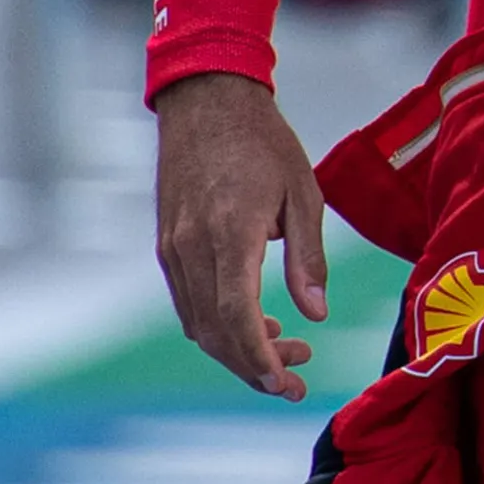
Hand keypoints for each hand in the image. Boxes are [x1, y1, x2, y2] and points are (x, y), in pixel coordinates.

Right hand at [154, 71, 329, 401]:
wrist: (207, 101)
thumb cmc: (264, 142)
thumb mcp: (304, 193)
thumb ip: (309, 257)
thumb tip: (316, 314)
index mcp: (230, 233)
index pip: (236, 314)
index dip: (258, 357)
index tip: (285, 382)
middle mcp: (192, 247)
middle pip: (214, 331)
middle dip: (253, 366)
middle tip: (298, 379)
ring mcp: (172, 248)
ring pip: (198, 323)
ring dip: (237, 348)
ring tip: (287, 350)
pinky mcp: (166, 245)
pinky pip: (189, 302)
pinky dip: (219, 324)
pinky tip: (255, 320)